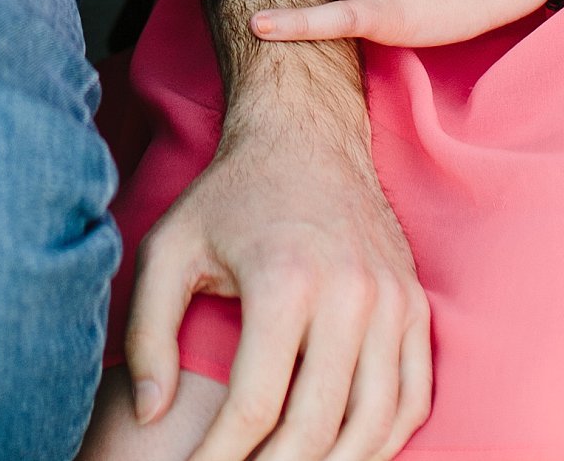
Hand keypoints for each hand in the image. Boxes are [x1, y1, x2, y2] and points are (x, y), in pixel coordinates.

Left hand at [120, 123, 430, 460]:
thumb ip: (148, 333)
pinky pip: (414, 397)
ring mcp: (392, 301)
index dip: (221, 459)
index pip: (256, 406)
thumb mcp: (167, 249)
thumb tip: (150, 415)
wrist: (306, 135)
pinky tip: (344, 455)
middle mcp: (349, 294)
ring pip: (376, 423)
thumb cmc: (229, 196)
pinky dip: (384, 441)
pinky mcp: (415, 305)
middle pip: (318, 426)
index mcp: (284, 281)